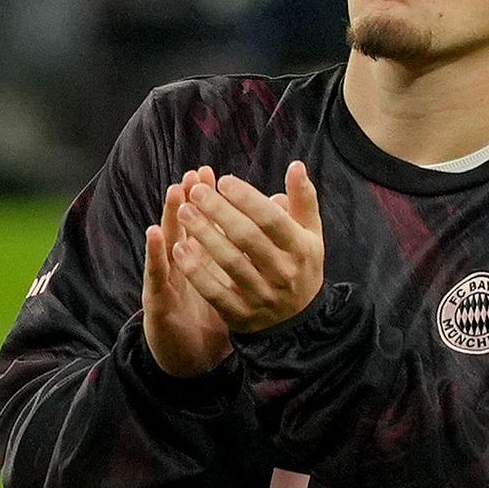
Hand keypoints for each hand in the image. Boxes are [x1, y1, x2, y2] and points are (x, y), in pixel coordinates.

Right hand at [139, 175, 231, 377]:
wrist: (188, 359)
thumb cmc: (207, 319)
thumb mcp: (227, 286)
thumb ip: (240, 258)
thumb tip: (263, 230)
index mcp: (196, 261)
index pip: (202, 224)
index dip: (207, 200)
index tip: (212, 174)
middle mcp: (178, 266)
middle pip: (181, 226)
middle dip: (187, 199)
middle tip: (192, 172)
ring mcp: (165, 281)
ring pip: (165, 244)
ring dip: (167, 216)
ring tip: (173, 190)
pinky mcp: (156, 301)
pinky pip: (156, 274)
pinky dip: (155, 253)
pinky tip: (154, 234)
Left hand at [167, 162, 327, 334]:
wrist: (299, 321)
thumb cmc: (300, 265)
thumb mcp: (310, 234)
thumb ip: (303, 200)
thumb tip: (295, 165)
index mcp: (301, 248)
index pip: (271, 219)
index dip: (246, 198)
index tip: (223, 180)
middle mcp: (282, 272)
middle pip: (247, 237)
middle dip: (219, 211)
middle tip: (196, 191)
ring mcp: (261, 295)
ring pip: (228, 261)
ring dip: (203, 234)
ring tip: (184, 212)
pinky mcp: (241, 314)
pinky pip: (214, 291)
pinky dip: (196, 269)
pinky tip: (179, 248)